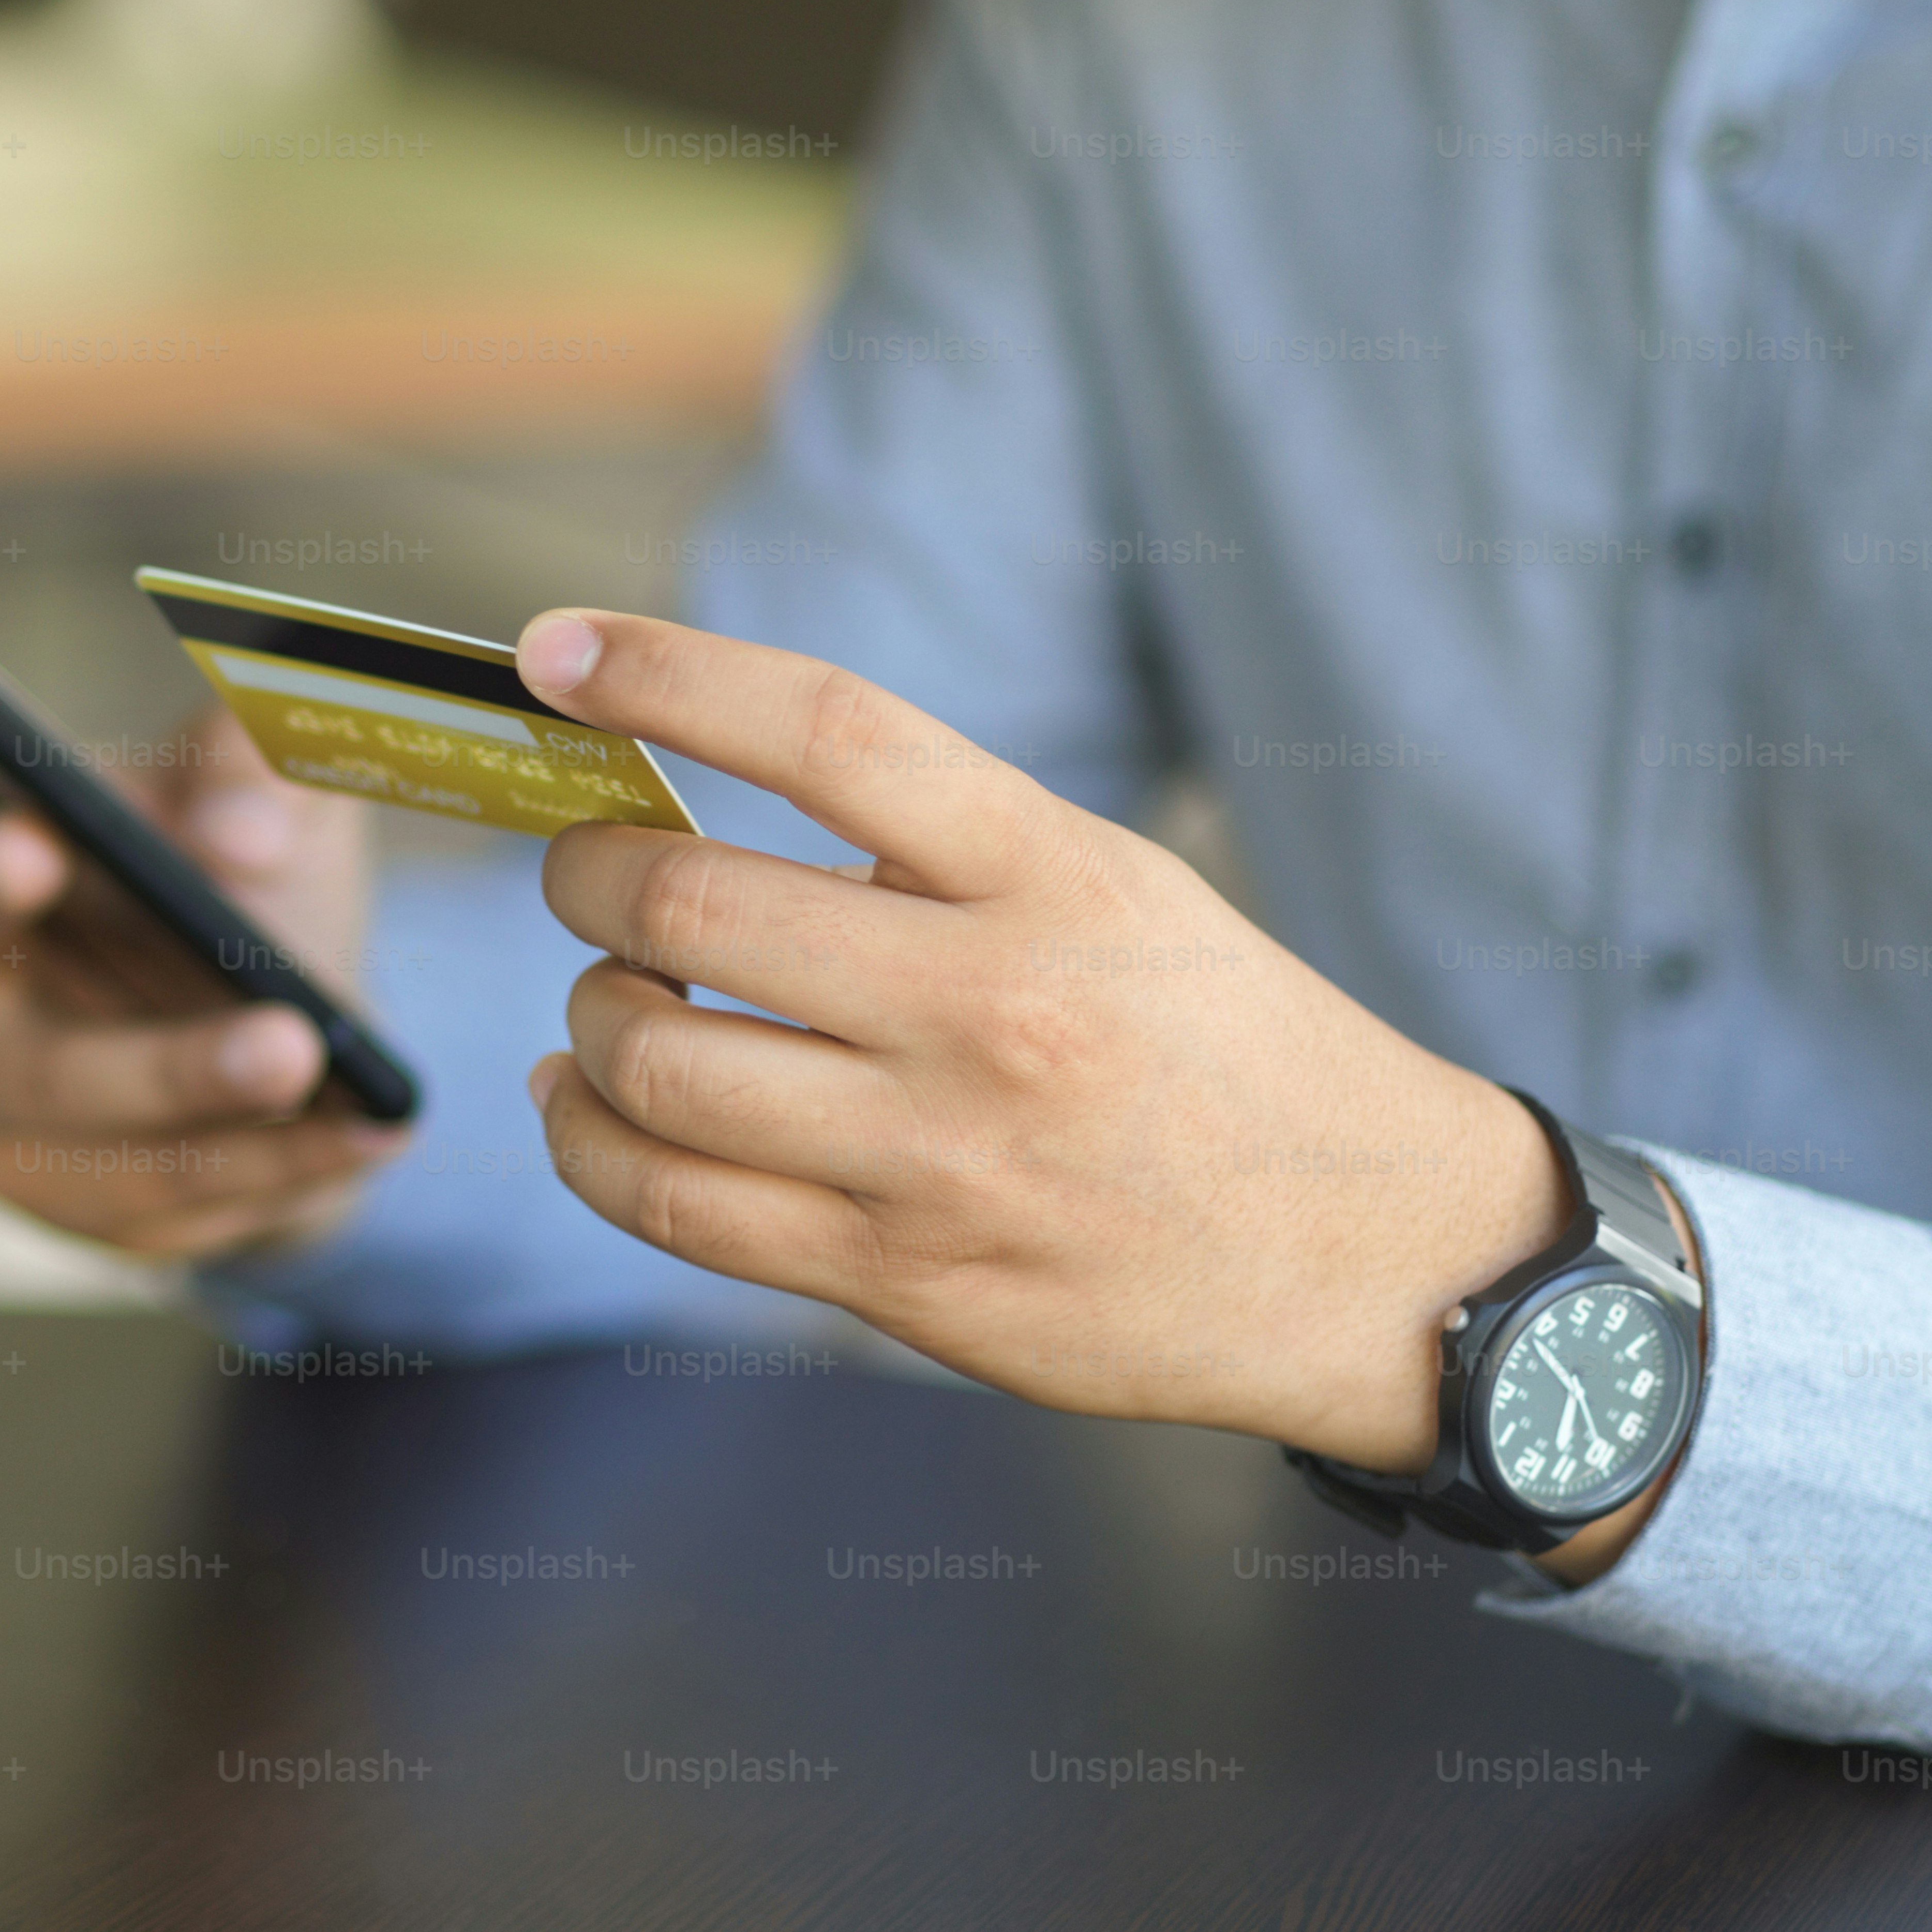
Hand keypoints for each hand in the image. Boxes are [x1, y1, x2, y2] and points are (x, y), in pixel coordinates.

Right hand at [0, 588, 405, 1254]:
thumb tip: (235, 832)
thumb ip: (262, 755)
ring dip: (179, 1073)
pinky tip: (358, 1125)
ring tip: (297, 1045)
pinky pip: (147, 1198)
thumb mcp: (276, 784)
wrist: (310, 1070)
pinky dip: (258, 1164)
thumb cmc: (247, 900)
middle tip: (35, 845)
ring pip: (59, 1099)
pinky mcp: (58, 1200)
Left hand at [509, 606, 1576, 1488]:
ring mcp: (939, 1154)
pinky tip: (584, 1104)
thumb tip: (713, 826)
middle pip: (689, 907)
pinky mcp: (904, 1280)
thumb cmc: (1224, 1052)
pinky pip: (673, 1207)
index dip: (667, 672)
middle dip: (585, 879)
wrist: (1376, 1261)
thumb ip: (938, 852)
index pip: (826, 729)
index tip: (555, 652)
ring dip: (587, 1015)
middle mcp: (990, 1007)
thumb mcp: (1119, 891)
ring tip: (607, 998)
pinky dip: (586, 1140)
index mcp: (1053, 876)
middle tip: (584, 876)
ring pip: (652, 1064)